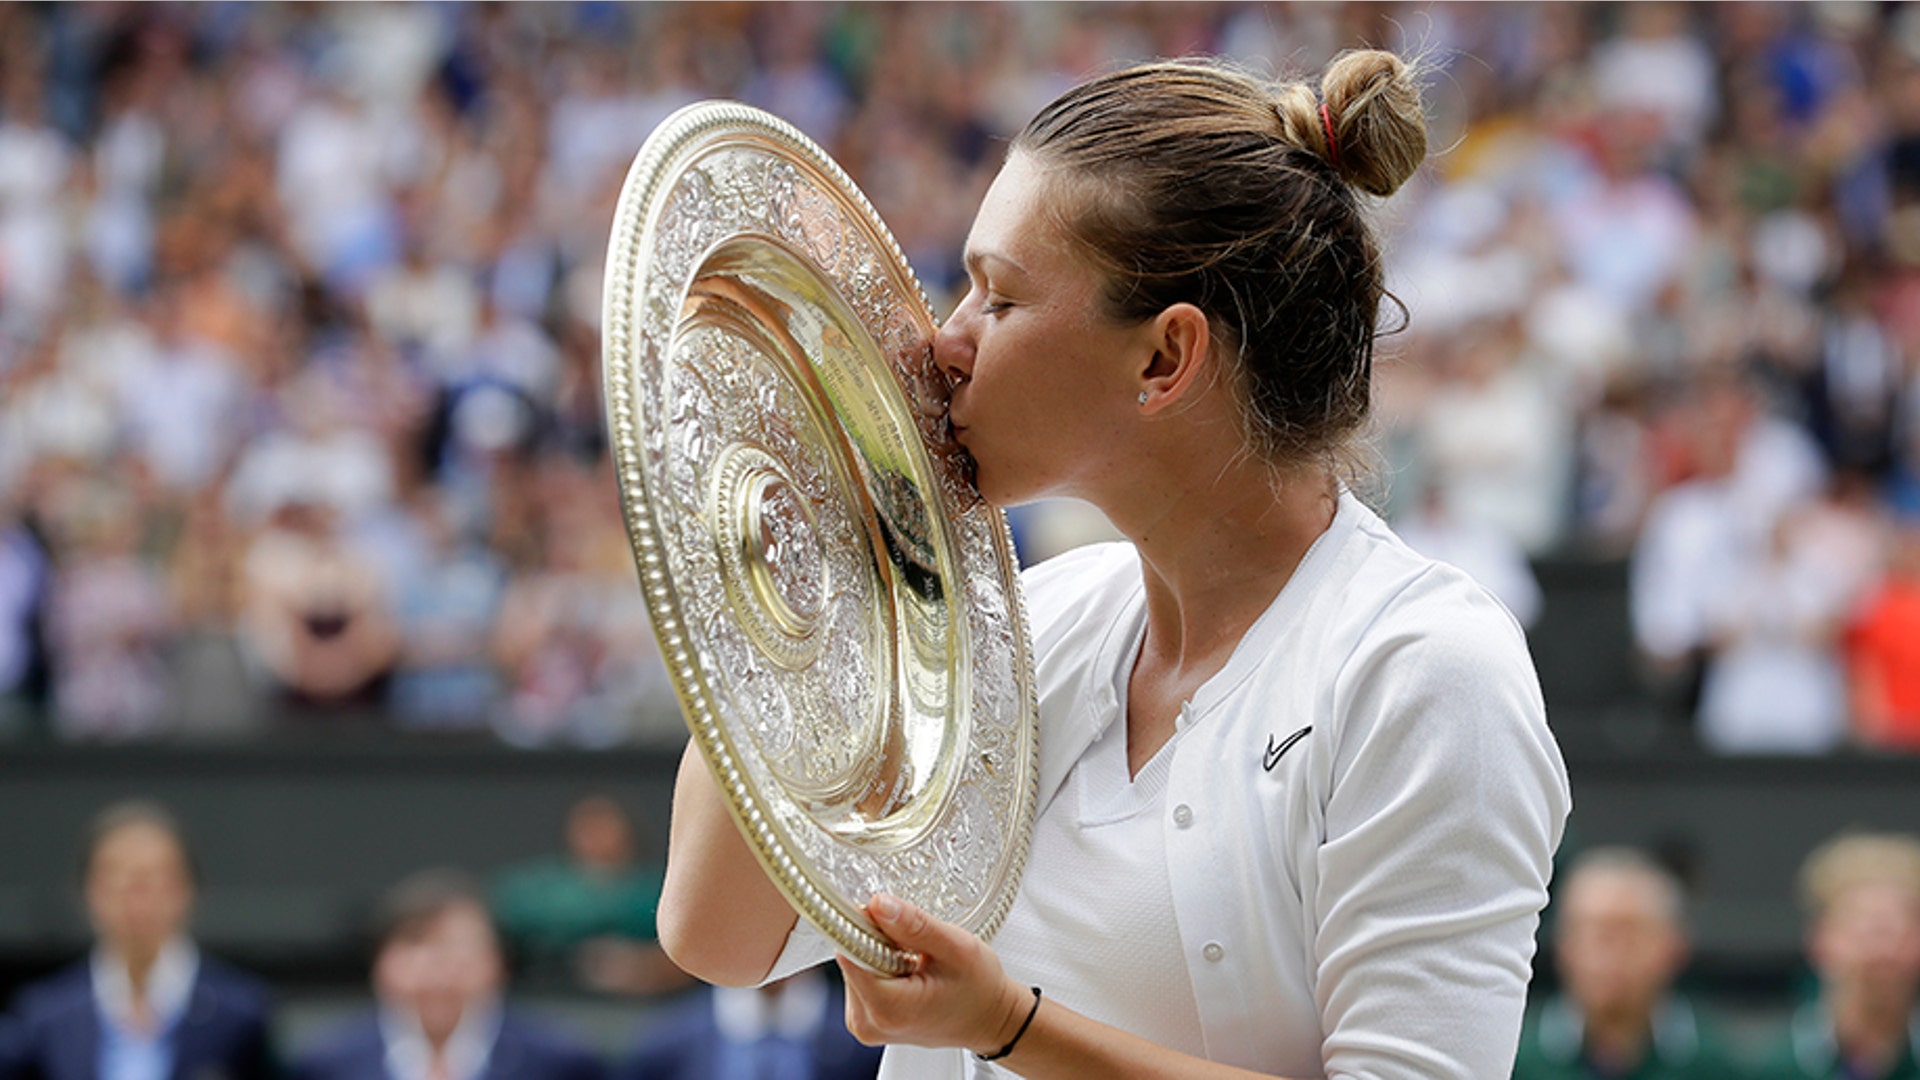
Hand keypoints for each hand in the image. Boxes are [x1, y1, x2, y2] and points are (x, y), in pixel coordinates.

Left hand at [836, 893, 1033, 1054]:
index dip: (864, 924)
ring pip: (853, 964)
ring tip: (914, 960)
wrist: (988, 1019)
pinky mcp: (865, 1018)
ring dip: (879, 952)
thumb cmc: (979, 990)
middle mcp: (868, 1022)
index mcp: (888, 1008)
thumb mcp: (956, 947)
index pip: (848, 952)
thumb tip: (878, 904)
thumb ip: (914, 925)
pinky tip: (907, 970)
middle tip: (913, 945)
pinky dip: (879, 965)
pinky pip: (860, 976)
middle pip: (850, 957)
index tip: (885, 915)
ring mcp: (864, 1023)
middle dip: (877, 939)